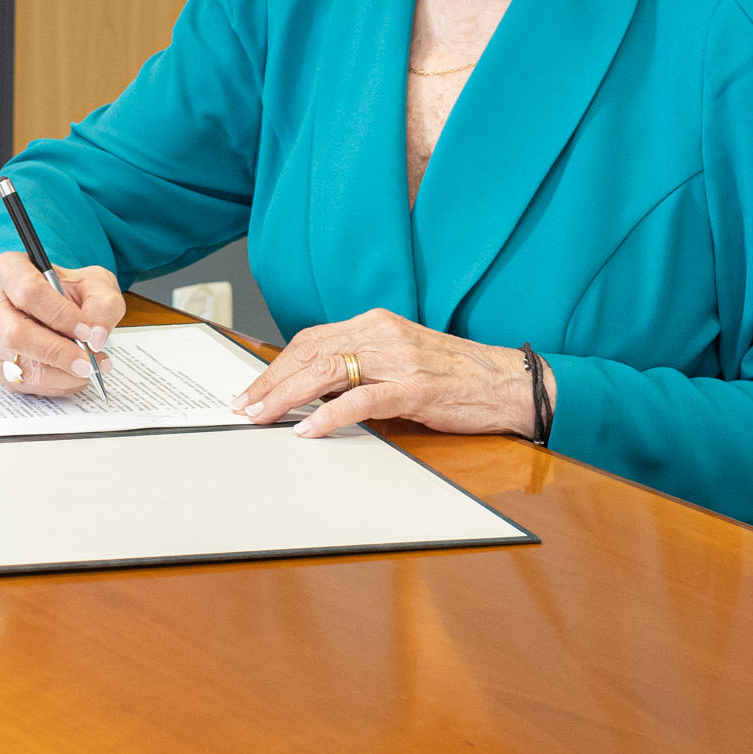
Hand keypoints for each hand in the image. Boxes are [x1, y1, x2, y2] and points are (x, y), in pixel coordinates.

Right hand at [0, 249, 127, 397]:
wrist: (54, 305)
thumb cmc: (68, 291)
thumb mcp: (94, 284)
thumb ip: (103, 304)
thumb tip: (95, 336)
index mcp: (8, 268)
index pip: (28, 292)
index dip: (60, 316)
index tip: (87, 331)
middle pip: (14, 333)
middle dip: (56, 353)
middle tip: (87, 363)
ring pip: (16, 364)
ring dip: (58, 374)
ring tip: (86, 370)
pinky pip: (20, 383)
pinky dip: (51, 385)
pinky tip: (70, 376)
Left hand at [232, 307, 550, 439]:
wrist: (509, 382)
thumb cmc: (455, 376)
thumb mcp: (400, 360)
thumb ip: (361, 368)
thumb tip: (313, 391)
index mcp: (375, 324)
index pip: (311, 340)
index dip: (276, 364)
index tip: (252, 388)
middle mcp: (382, 334)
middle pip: (310, 352)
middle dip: (270, 380)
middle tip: (243, 406)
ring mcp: (399, 359)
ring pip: (327, 371)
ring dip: (286, 396)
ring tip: (261, 417)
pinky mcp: (415, 388)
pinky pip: (362, 400)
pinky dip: (329, 414)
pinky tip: (307, 429)